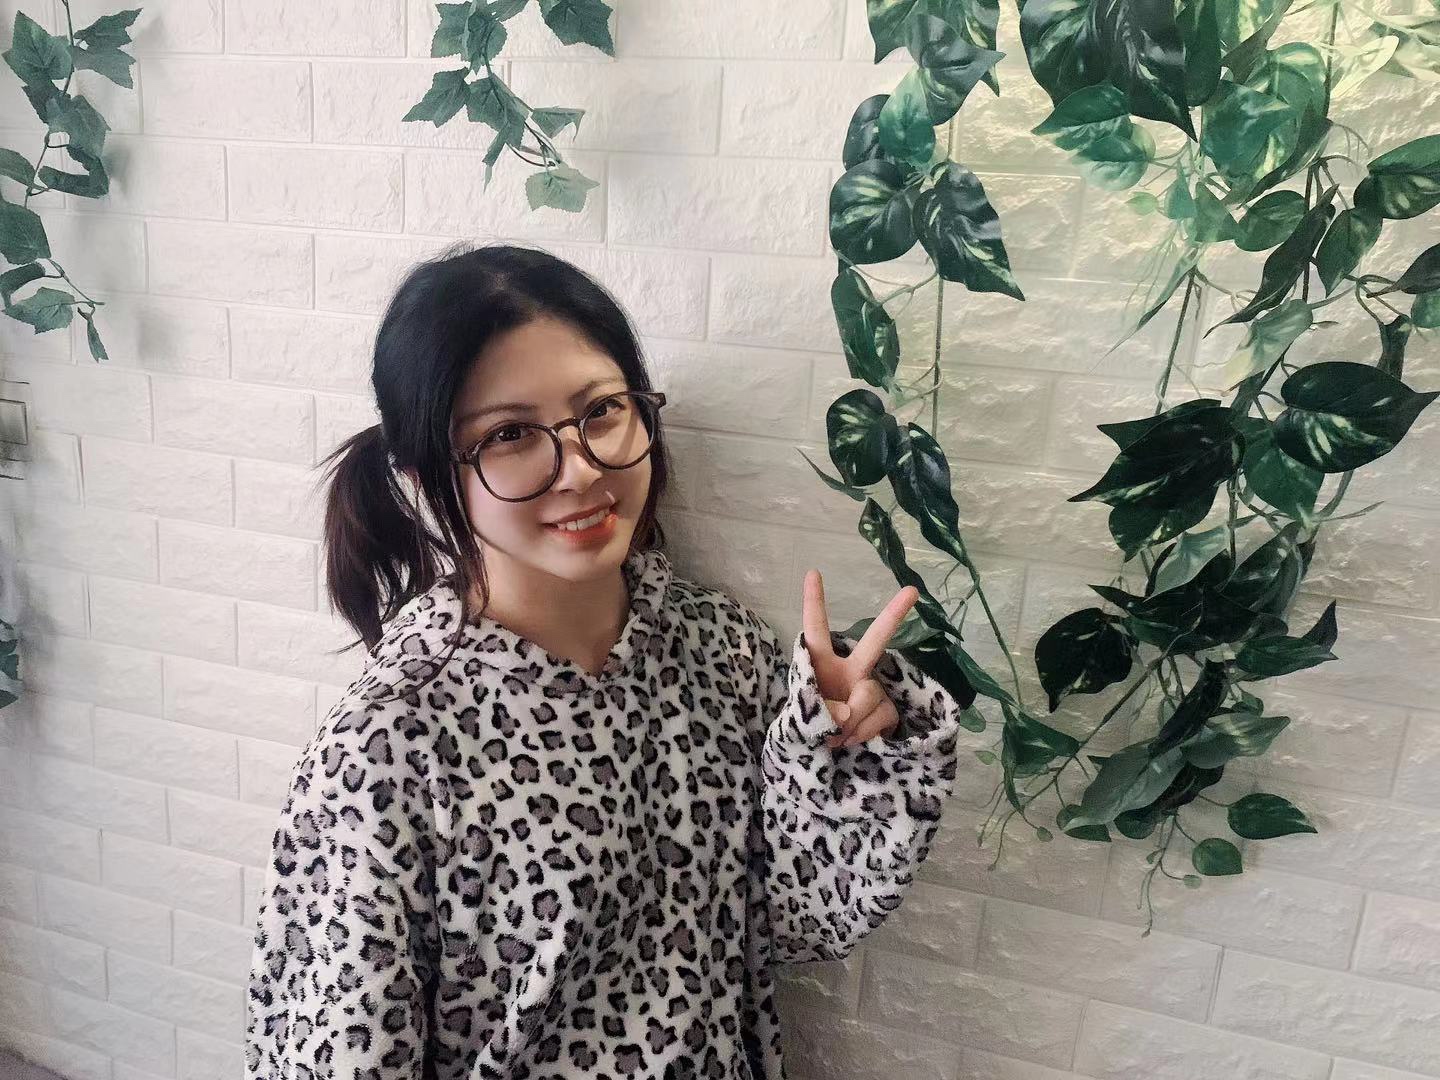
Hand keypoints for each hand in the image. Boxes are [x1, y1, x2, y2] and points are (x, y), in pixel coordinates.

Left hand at [799, 568, 919, 749]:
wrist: (822, 754)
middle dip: (893, 615)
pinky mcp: (886, 709)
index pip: (816, 629)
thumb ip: (823, 710)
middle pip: (874, 640)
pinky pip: (882, 715)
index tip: (813, 573)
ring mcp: (871, 687)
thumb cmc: (808, 724)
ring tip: (835, 736)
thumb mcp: (805, 716)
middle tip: (912, 591)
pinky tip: (850, 741)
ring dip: (850, 721)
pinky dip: (863, 732)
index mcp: (821, 662)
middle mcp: (850, 668)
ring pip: (869, 694)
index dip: (814, 602)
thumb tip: (848, 713)